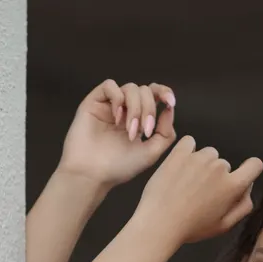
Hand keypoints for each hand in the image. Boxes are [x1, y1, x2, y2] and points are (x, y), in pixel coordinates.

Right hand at [56, 80, 177, 188]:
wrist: (91, 174)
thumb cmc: (118, 167)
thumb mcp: (151, 153)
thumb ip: (165, 133)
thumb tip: (169, 109)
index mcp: (139, 119)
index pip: (155, 95)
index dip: (165, 93)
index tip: (170, 103)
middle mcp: (125, 110)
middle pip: (145, 91)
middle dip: (149, 109)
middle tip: (143, 131)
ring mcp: (109, 105)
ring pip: (130, 88)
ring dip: (135, 108)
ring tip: (129, 129)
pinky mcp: (94, 102)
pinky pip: (109, 85)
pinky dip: (118, 98)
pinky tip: (116, 117)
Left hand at [131, 136, 262, 245]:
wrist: (159, 223)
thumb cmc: (190, 228)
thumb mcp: (223, 226)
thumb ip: (243, 206)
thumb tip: (248, 189)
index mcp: (233, 186)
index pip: (255, 165)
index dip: (249, 170)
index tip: (239, 175)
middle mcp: (219, 168)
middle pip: (224, 164)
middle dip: (215, 175)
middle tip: (199, 193)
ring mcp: (199, 158)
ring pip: (207, 154)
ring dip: (200, 164)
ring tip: (186, 183)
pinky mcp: (180, 153)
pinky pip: (189, 142)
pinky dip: (186, 151)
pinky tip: (179, 167)